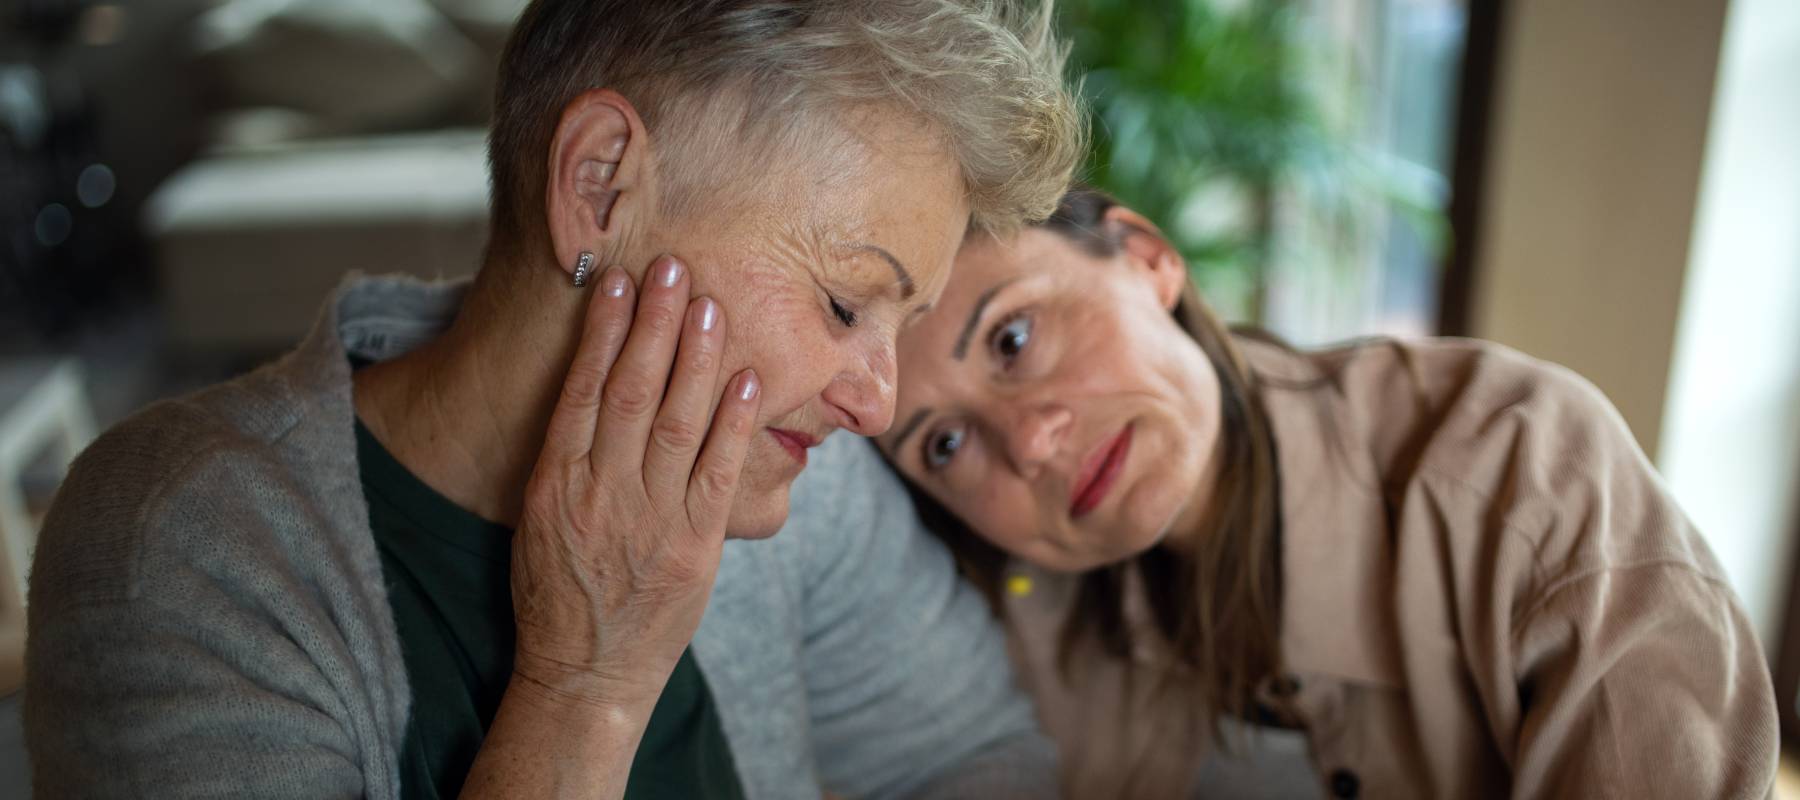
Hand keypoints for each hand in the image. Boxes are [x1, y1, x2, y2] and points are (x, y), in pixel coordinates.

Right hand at [509, 254, 760, 710]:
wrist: (584, 676)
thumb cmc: (560, 594)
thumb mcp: (541, 519)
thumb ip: (570, 458)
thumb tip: (595, 389)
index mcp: (556, 482)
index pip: (582, 390)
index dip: (601, 332)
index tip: (616, 282)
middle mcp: (601, 494)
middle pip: (630, 391)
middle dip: (652, 324)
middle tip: (670, 265)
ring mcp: (650, 520)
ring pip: (675, 421)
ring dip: (695, 358)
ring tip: (709, 303)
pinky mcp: (694, 546)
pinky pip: (717, 473)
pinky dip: (734, 424)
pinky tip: (746, 379)